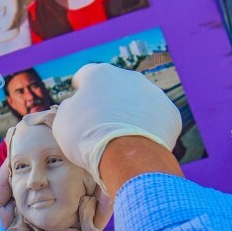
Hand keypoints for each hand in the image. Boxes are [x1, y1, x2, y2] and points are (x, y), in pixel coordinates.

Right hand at [53, 63, 181, 190]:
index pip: (86, 75)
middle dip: (108, 100)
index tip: (79, 101)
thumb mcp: (62, 122)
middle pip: (115, 86)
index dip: (81, 88)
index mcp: (99, 74)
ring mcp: (152, 93)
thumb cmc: (87, 137)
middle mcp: (128, 77)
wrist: (125, 156)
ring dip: (130, 112)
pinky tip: (140, 142)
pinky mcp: (169, 112)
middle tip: (101, 123)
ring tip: (122, 136)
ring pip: (138, 100)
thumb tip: (75, 106)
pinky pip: (155, 117)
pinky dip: (148, 126)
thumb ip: (68, 108)